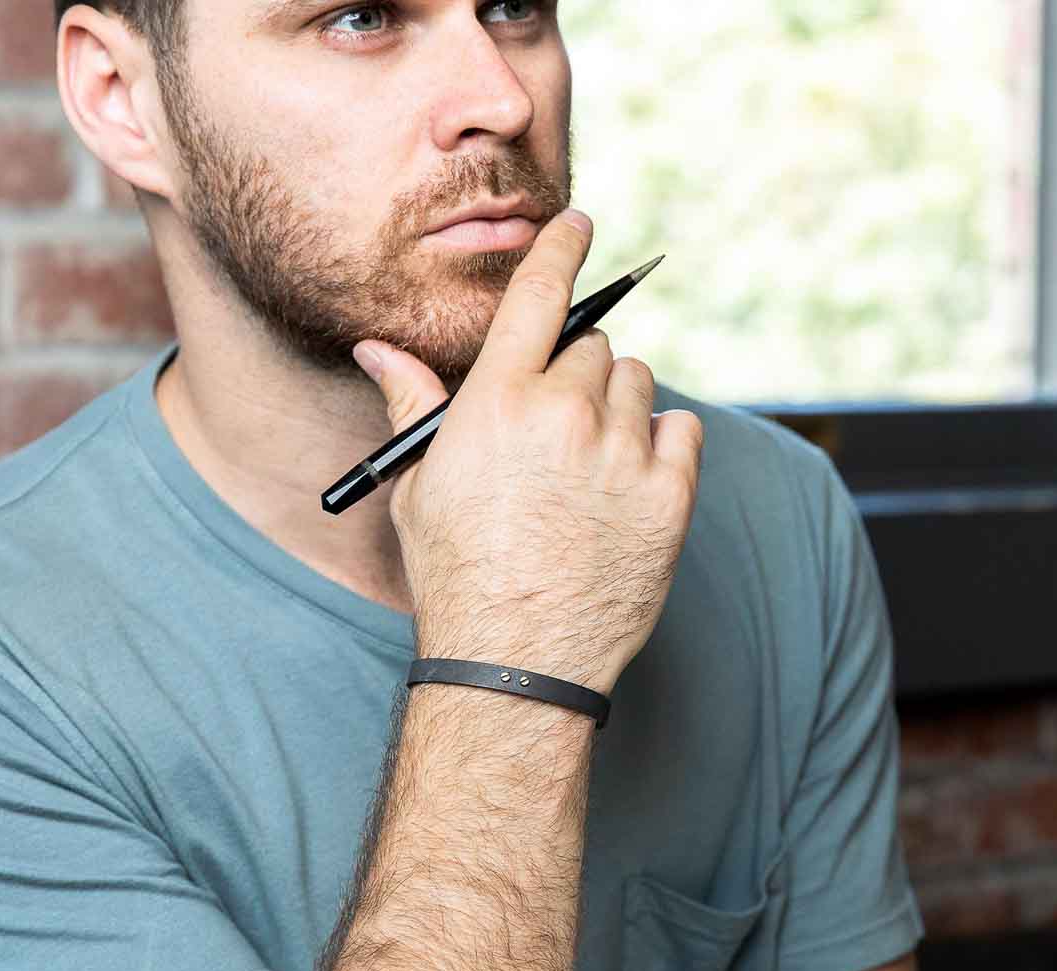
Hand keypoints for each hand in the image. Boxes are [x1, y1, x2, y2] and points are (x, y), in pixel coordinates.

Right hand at [355, 210, 704, 694]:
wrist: (514, 660)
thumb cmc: (455, 574)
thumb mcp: (420, 486)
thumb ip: (412, 405)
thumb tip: (375, 348)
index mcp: (498, 400)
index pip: (540, 292)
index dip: (563, 247)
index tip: (580, 224)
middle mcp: (564, 412)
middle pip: (594, 344)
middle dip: (577, 371)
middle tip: (560, 423)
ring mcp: (623, 454)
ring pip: (638, 383)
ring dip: (618, 406)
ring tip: (589, 464)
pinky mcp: (670, 497)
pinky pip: (681, 430)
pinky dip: (661, 444)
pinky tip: (628, 483)